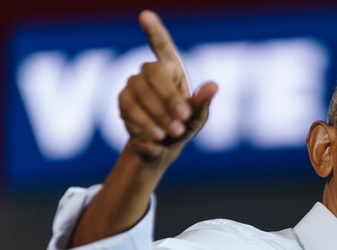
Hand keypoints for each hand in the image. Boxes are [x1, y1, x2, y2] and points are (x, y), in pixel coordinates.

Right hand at [119, 10, 217, 165]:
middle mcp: (150, 71)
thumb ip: (203, 102)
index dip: (154, 30)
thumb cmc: (184, 125)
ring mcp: (133, 84)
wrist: (162, 146)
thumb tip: (213, 86)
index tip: (145, 15)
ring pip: (141, 92)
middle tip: (182, 119)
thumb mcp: (198, 117)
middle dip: (169, 98)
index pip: (162, 45)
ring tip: (172, 133)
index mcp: (172, 68)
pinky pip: (130, 108)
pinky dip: (145, 123)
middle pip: (155, 73)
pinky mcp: (123, 100)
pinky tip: (157, 137)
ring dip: (159, 115)